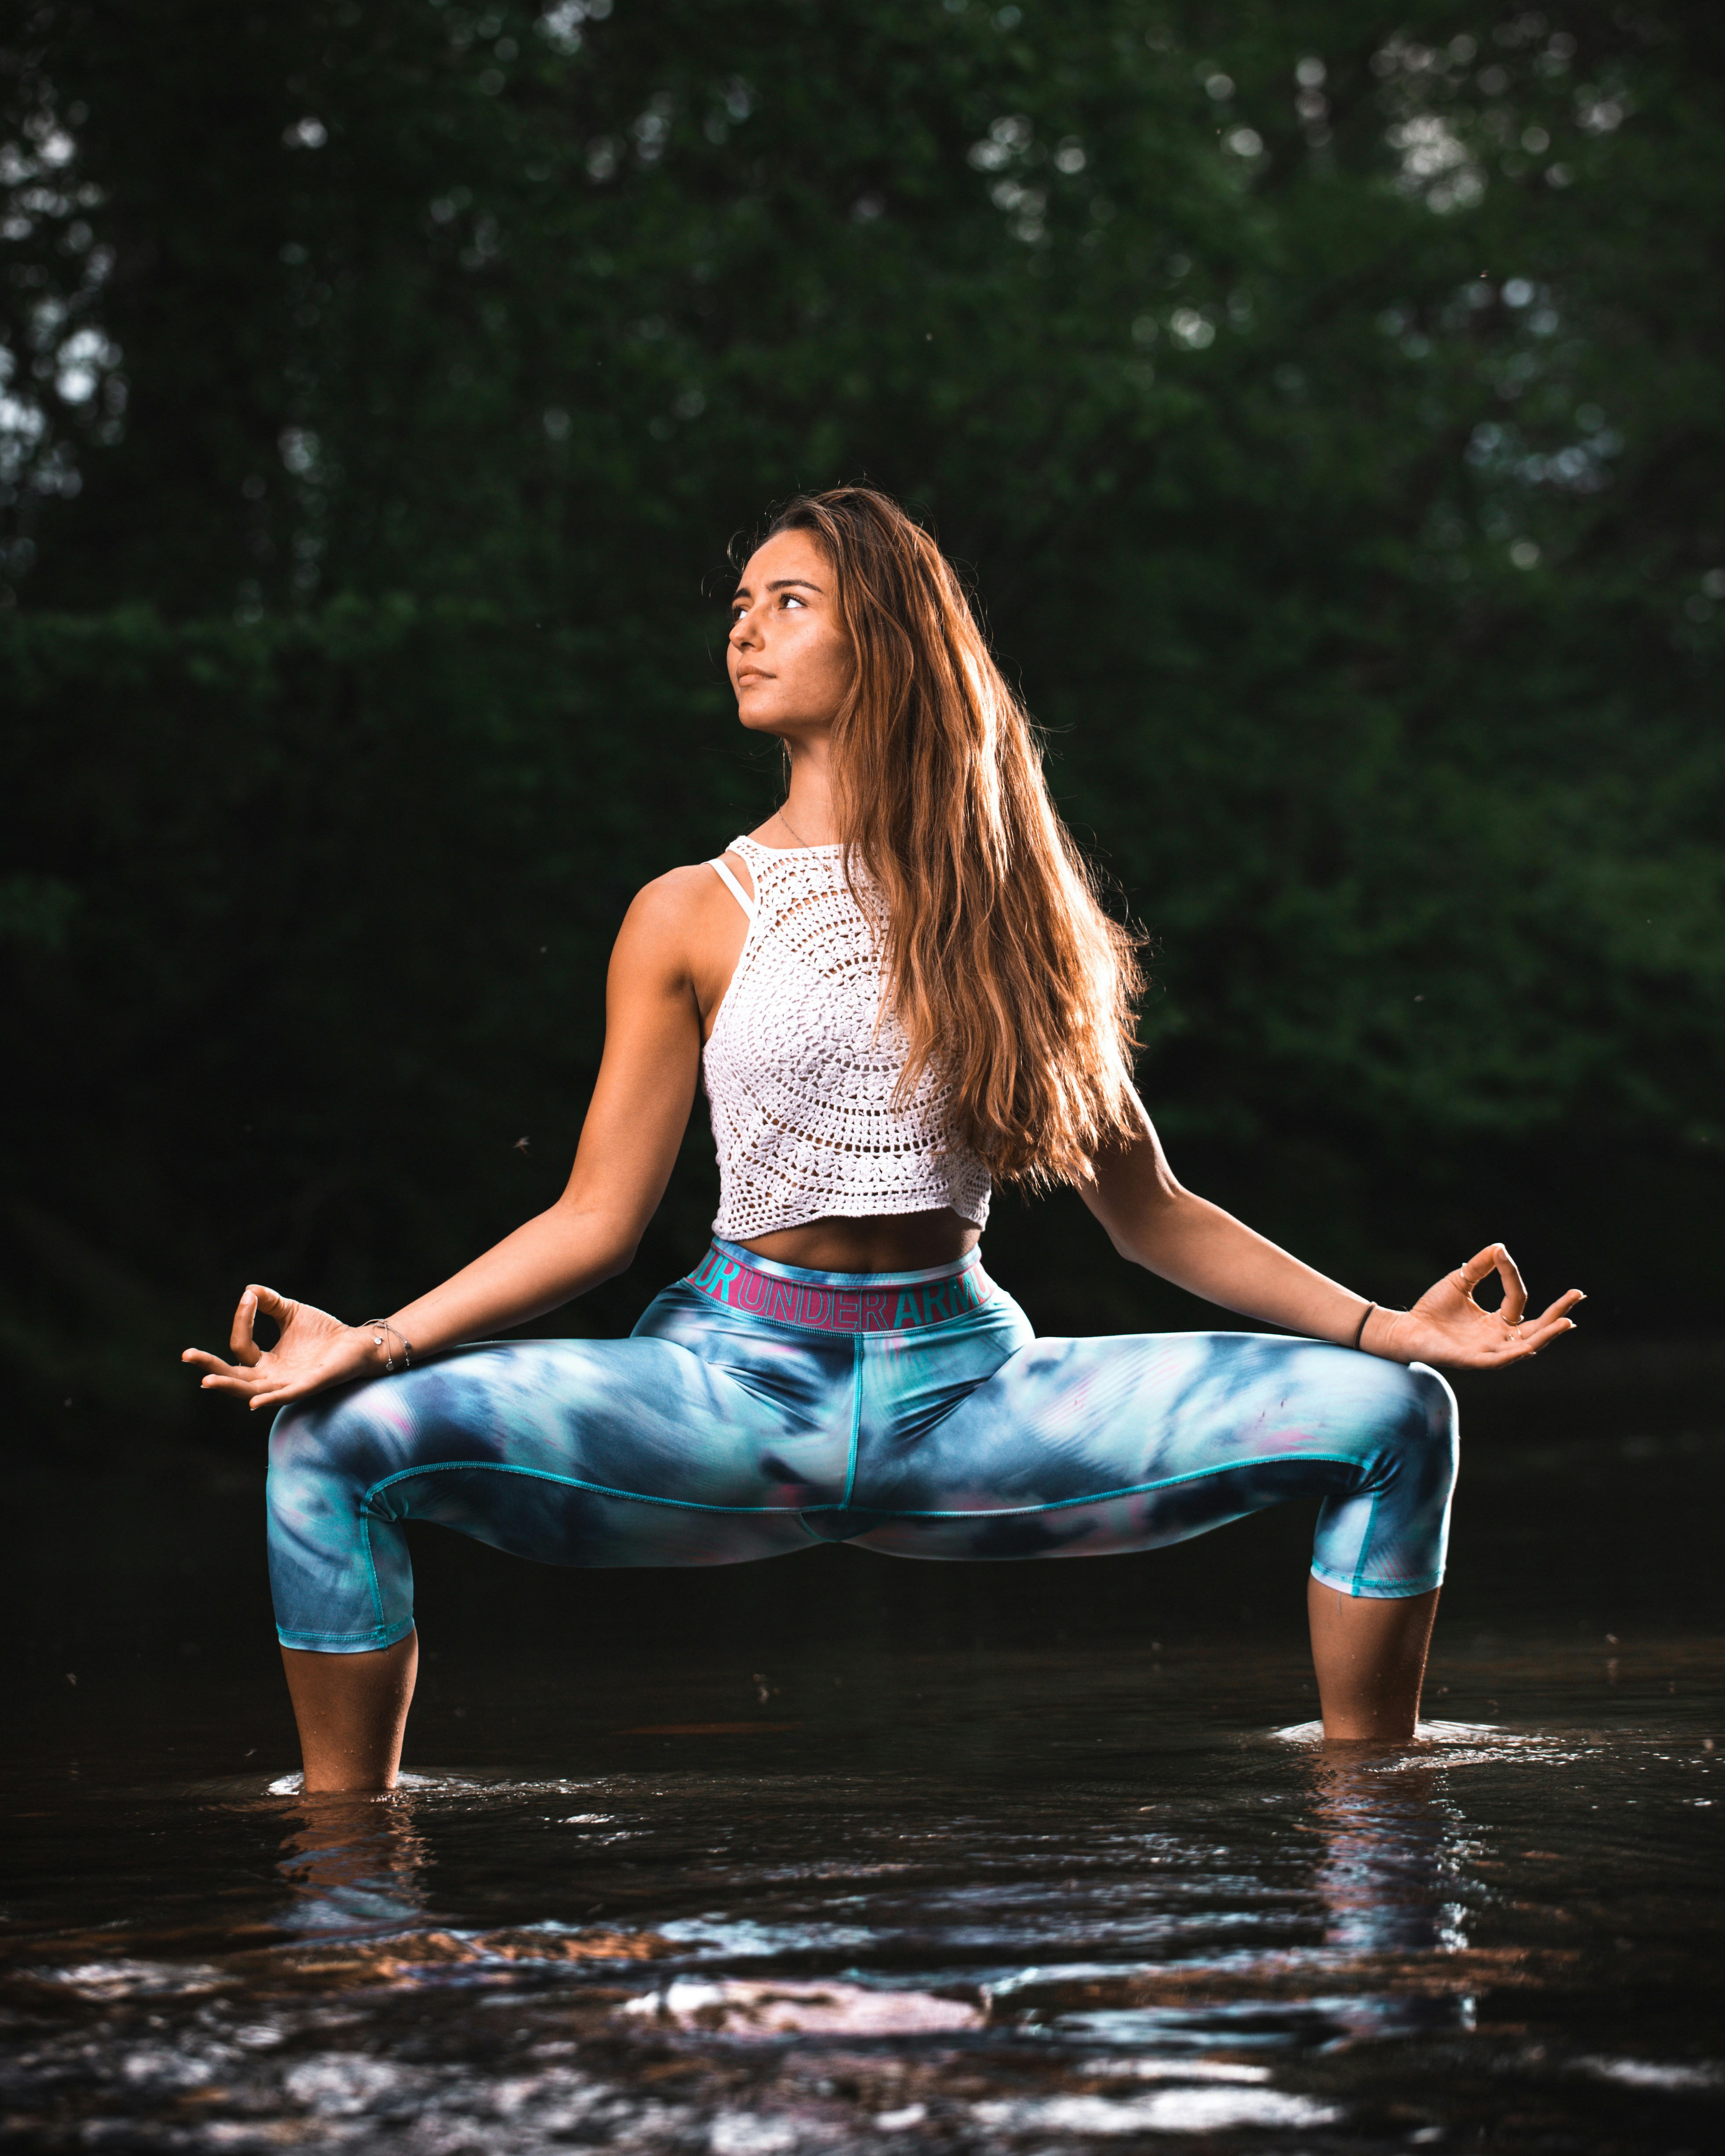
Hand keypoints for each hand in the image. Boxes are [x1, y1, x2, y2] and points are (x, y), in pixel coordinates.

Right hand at [182, 1285, 377, 1412]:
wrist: (357, 1343)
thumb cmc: (323, 1332)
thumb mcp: (290, 1312)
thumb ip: (269, 1303)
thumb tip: (248, 1291)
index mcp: (265, 1363)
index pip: (240, 1346)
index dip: (241, 1320)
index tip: (249, 1298)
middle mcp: (272, 1378)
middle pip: (235, 1377)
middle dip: (211, 1367)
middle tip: (186, 1355)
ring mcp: (289, 1385)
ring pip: (253, 1391)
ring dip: (230, 1386)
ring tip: (207, 1381)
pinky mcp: (310, 1386)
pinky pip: (287, 1396)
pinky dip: (270, 1399)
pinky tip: (254, 1402)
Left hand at [1367, 1244, 1582, 1369]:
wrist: (1405, 1326)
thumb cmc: (1432, 1308)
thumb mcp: (1460, 1280)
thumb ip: (1480, 1265)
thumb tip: (1501, 1248)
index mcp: (1497, 1322)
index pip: (1518, 1300)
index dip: (1512, 1278)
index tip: (1502, 1257)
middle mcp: (1498, 1338)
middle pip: (1536, 1329)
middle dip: (1558, 1314)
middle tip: (1578, 1295)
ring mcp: (1487, 1351)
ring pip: (1525, 1347)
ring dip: (1546, 1335)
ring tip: (1567, 1322)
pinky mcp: (1472, 1360)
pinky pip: (1498, 1360)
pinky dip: (1514, 1354)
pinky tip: (1529, 1346)